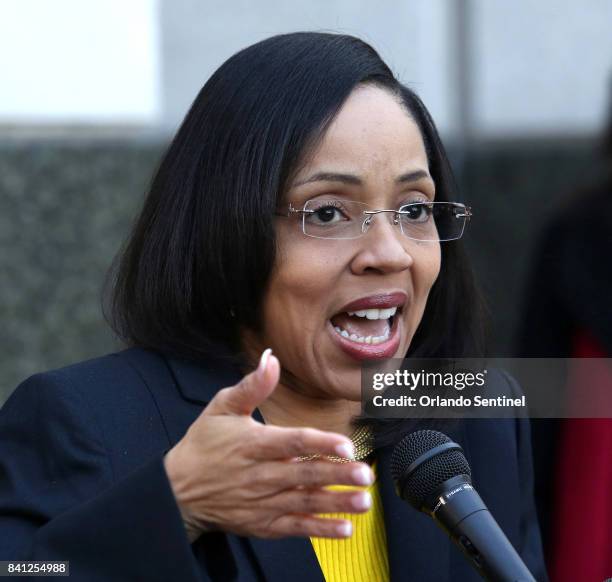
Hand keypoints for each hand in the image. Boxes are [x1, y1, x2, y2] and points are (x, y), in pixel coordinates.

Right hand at [164, 349, 373, 541]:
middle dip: (337, 475)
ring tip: (363, 501)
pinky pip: (295, 528)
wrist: (177, 491)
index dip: (321, 443)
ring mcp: (262, 502)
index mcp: (253, 444)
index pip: (292, 443)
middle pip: (304, 474)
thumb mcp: (221, 407)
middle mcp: (260, 475)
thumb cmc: (203, 444)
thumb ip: (252, 385)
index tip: (346, 445)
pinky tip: (344, 529)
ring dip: (336, 503)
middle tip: (365, 474)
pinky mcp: (263, 524)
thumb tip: (271, 358)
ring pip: (304, 503)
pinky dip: (319, 530)